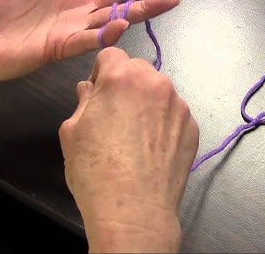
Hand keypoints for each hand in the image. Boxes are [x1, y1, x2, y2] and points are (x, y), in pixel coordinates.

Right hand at [58, 47, 198, 252]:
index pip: (111, 54)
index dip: (101, 72)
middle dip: (125, 84)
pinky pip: (174, 115)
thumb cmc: (95, 170)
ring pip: (159, 92)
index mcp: (122, 77)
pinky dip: (164, 124)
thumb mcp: (72, 131)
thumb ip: (83, 101)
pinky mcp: (192, 127)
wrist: (134, 209)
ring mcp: (178, 106)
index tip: (97, 94)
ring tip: (135, 137)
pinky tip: (151, 149)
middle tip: (114, 116)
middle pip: (138, 70)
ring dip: (147, 103)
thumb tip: (89, 88)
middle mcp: (156, 84)